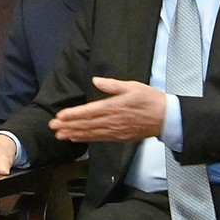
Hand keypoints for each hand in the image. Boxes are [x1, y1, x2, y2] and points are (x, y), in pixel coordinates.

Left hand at [49, 77, 168, 142]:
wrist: (166, 118)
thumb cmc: (150, 100)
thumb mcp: (132, 86)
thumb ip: (112, 85)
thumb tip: (96, 81)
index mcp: (114, 107)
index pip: (88, 111)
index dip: (73, 115)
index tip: (60, 116)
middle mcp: (112, 120)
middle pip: (86, 124)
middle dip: (68, 125)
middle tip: (52, 127)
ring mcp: (115, 131)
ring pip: (91, 133)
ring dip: (74, 133)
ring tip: (59, 134)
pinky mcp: (119, 137)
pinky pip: (99, 139)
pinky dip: (86, 139)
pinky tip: (76, 138)